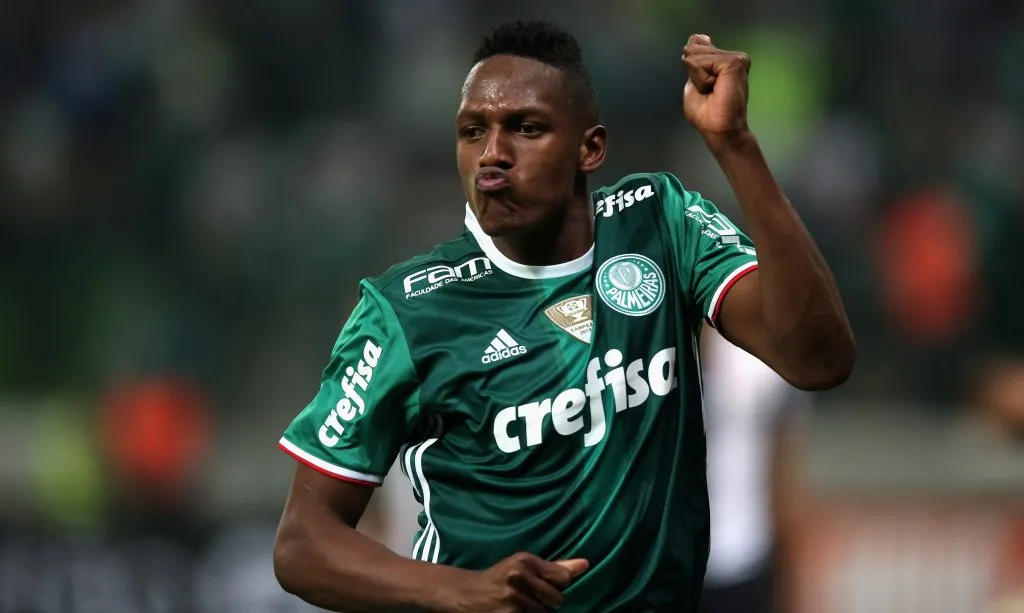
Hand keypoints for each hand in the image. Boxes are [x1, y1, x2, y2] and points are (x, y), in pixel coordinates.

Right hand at [437, 552, 587, 612]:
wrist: (464, 594)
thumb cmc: (500, 578)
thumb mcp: (523, 567)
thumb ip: (555, 568)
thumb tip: (586, 565)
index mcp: (524, 561)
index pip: (563, 578)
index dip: (556, 586)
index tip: (542, 586)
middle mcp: (518, 576)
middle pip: (557, 600)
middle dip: (546, 603)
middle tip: (527, 598)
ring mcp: (511, 599)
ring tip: (517, 606)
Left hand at [682, 34, 751, 147]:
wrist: (718, 129)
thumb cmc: (706, 113)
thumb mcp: (693, 82)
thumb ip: (694, 61)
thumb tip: (697, 37)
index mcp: (723, 60)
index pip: (695, 44)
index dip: (691, 66)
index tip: (705, 86)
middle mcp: (732, 57)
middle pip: (694, 48)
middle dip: (693, 73)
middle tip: (709, 91)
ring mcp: (736, 59)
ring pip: (696, 55)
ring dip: (698, 78)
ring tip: (712, 91)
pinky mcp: (735, 63)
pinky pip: (703, 62)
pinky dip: (701, 79)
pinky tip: (714, 88)